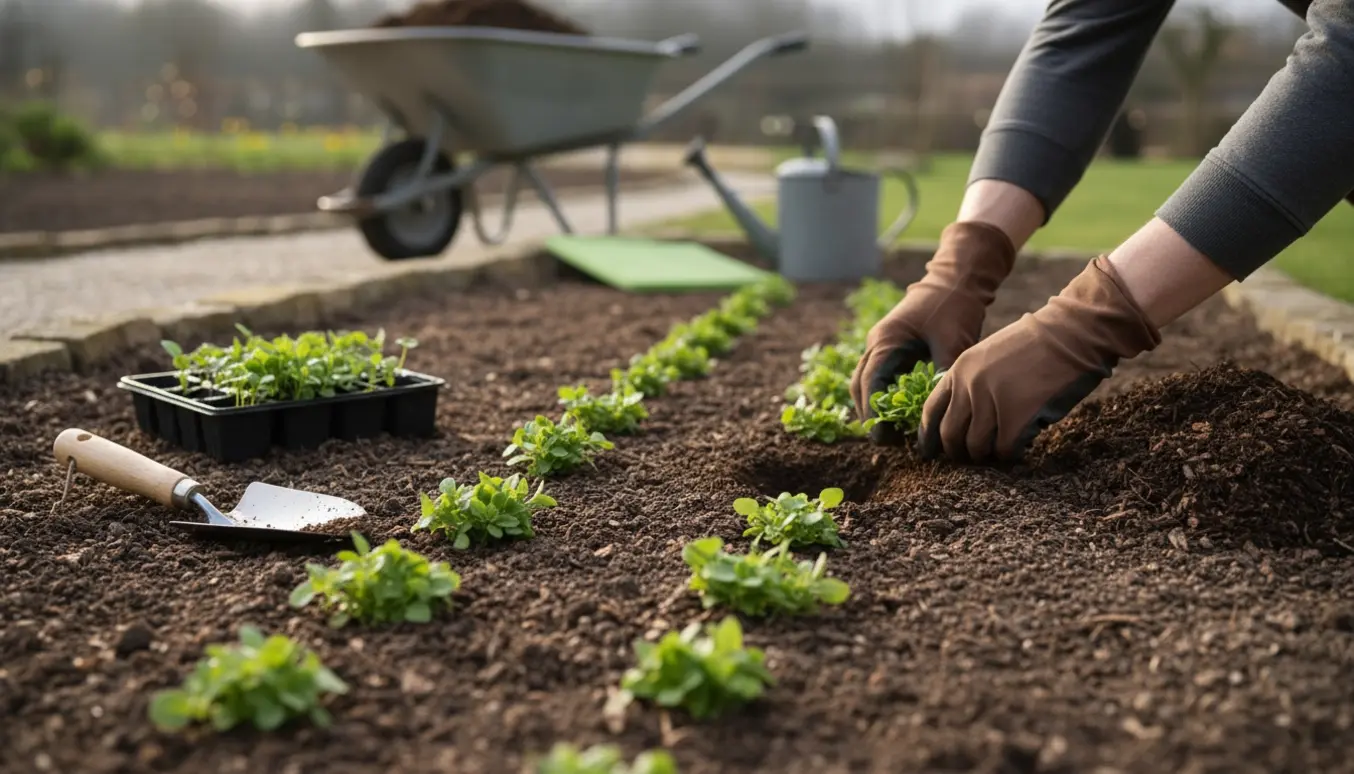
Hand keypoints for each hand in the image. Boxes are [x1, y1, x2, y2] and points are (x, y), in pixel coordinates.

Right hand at [851, 221, 1015, 443]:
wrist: (957, 279)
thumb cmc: (955, 306)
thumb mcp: (953, 341)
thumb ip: (944, 373)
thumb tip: (943, 408)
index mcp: (886, 340)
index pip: (870, 383)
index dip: (874, 413)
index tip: (883, 437)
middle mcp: (878, 342)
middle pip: (860, 385)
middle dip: (869, 413)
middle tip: (886, 441)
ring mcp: (883, 343)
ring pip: (866, 381)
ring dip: (874, 405)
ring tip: (892, 431)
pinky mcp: (894, 346)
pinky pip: (881, 375)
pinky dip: (885, 395)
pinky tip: (902, 412)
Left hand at [918, 256, 1160, 462]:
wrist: (1069, 334)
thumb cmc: (1036, 345)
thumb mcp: (989, 355)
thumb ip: (970, 382)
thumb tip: (963, 420)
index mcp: (959, 370)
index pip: (931, 410)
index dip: (927, 436)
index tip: (929, 452)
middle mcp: (969, 386)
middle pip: (950, 434)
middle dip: (958, 453)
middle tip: (971, 459)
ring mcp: (991, 402)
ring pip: (977, 446)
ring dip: (988, 454)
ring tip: (1001, 450)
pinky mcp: (1016, 417)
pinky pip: (1005, 450)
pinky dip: (1012, 454)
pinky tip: (1021, 448)